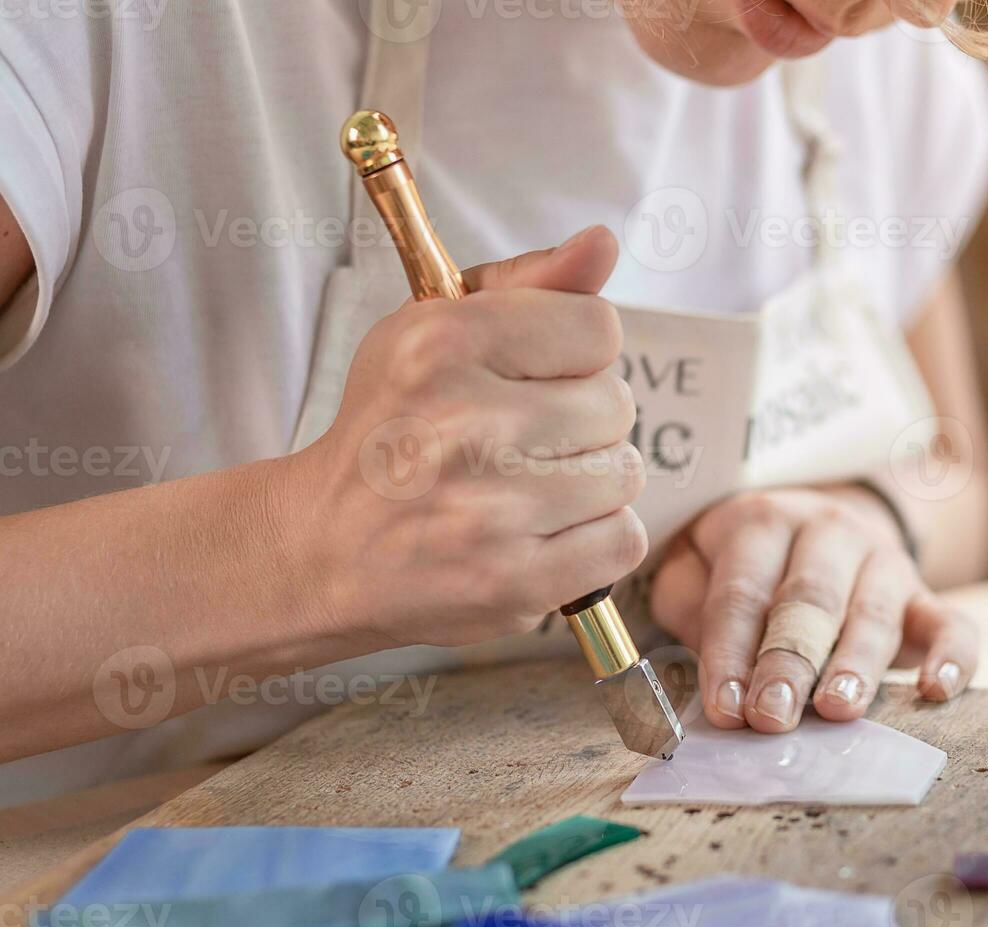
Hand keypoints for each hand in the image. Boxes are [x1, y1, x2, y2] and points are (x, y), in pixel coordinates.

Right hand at [287, 226, 647, 648]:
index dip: (577, 354)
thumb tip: (605, 242)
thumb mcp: (432, 331)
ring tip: (528, 488)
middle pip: (617, 404)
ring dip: (591, 482)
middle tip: (522, 441)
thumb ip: (528, 283)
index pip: (598, 327)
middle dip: (582, 421)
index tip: (535, 378)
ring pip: (625, 474)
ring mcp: (490, 510)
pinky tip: (544, 533)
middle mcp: (465, 423)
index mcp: (442, 344)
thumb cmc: (390, 431)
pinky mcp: (512, 582)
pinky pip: (624, 541)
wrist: (320, 551)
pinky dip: (596, 540)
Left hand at [649, 487, 977, 731]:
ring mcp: (883, 562)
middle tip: (773, 716)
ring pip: (873, 613)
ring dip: (855, 665)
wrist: (820, 521)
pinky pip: (950, 622)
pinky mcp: (924, 596)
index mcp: (764, 522)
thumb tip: (704, 667)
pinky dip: (951, 656)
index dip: (728, 653)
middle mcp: (828, 532)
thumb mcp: (696, 566)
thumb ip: (688, 607)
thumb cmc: (743, 563)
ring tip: (837, 710)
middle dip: (789, 662)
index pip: (742, 593)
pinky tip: (935, 689)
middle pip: (808, 601)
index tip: (723, 708)